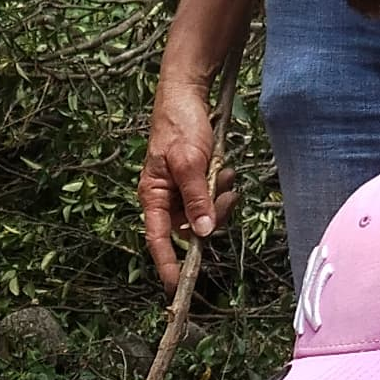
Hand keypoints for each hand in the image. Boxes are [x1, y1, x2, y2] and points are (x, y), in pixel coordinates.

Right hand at [140, 70, 240, 292]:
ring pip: (206, 213)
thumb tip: (202, 233)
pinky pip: (213, 196)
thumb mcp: (189, 162)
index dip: (167, 263)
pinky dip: (223, 186)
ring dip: (220, 198)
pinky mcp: (197, 180)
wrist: (188, 94)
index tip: (176, 286)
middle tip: (226, 195)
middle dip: (211, 216)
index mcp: (153, 196)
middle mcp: (166, 198)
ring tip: (225, 174)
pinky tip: (225, 168)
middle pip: (190, 229)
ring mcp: (182, 190)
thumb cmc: (179, 125)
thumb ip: (196, 198)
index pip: (158, 239)